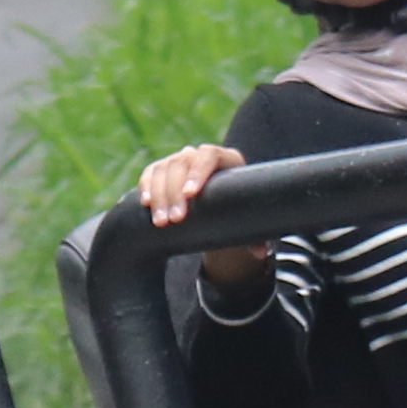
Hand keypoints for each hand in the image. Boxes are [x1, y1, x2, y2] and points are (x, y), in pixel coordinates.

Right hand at [138, 144, 275, 302]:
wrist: (219, 205)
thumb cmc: (237, 211)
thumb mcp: (247, 219)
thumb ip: (256, 236)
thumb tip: (261, 252)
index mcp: (228, 159)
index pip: (210, 156)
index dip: (199, 172)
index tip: (191, 194)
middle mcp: (200, 155)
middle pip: (183, 163)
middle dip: (175, 192)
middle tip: (175, 220)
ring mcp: (180, 159)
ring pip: (163, 169)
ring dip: (159, 195)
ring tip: (161, 222)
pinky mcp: (162, 169)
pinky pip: (150, 173)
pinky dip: (146, 186)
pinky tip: (145, 203)